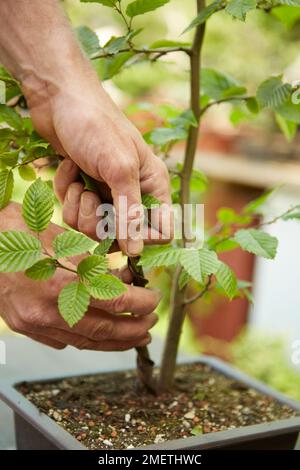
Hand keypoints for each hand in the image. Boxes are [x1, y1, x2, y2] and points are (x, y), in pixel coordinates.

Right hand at [0, 204, 158, 350]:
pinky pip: (63, 341)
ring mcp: (33, 323)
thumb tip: (123, 279)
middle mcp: (45, 310)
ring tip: (136, 337)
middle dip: (133, 329)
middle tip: (151, 324)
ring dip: (115, 342)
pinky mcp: (25, 327)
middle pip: (102, 330)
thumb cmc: (15, 230)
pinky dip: (88, 340)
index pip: (112, 301)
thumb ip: (92, 261)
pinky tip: (101, 334)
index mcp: (58, 281)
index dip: (139, 303)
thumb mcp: (59, 235)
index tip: (153, 300)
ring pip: (84, 342)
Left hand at [26, 74, 171, 253]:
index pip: (161, 232)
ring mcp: (107, 193)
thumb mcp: (118, 169)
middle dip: (99, 221)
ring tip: (78, 180)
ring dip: (79, 207)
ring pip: (94, 228)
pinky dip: (66, 192)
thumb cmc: (96, 126)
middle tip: (90, 196)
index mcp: (153, 187)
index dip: (140, 237)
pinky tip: (68, 168)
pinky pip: (75, 213)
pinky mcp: (84, 190)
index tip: (119, 225)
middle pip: (121, 236)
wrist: (59, 98)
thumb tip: (135, 252)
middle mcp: (132, 193)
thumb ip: (130, 212)